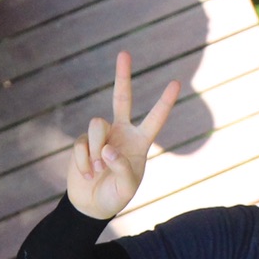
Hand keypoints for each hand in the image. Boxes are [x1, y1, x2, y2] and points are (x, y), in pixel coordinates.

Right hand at [67, 51, 180, 220]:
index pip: (155, 119)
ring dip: (96, 148)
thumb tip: (107, 148)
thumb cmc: (114, 196)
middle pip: (121, 97)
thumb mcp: (126, 187)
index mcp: (140, 142)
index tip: (176, 83)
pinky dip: (84, 161)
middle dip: (122, 75)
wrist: (91, 205)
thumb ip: (122, 168)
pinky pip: (82, 143)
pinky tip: (87, 174)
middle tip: (124, 53)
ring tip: (97, 170)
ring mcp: (101, 135)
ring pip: (97, 123)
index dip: (165, 102)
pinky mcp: (83, 141)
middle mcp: (121, 132)